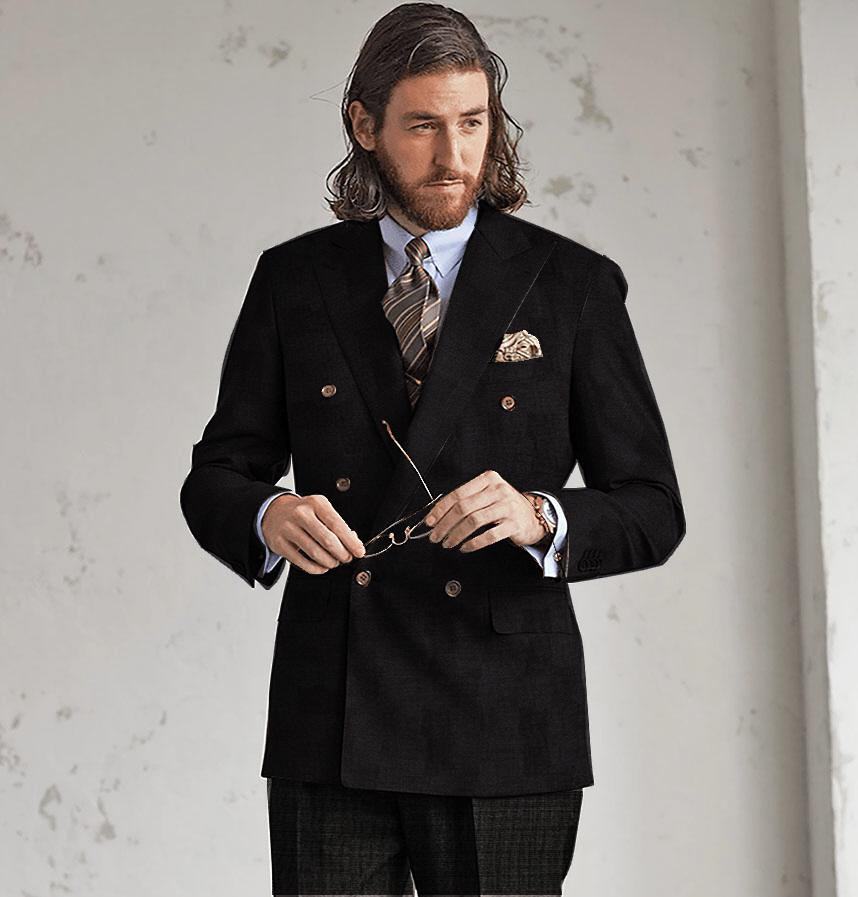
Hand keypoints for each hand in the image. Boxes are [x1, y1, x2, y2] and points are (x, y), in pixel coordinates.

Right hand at [261, 493, 365, 574]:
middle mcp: (301, 514)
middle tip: (347, 558)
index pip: (337, 524)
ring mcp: (288, 528)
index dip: (351, 541)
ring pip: (315, 553)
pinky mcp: (279, 543)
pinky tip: (321, 567)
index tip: (359, 551)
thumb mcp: (321, 510)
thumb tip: (354, 543)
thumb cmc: (304, 513)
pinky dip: (316, 568)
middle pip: (328, 540)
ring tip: (334, 562)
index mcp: (316, 503)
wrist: (274, 512)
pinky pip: (302, 562)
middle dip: (342, 553)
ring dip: (330, 562)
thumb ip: (338, 525)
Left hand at [422, 470, 545, 553]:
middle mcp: (498, 490)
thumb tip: (437, 515)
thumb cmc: (504, 505)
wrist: (532, 516)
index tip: (429, 522)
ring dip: (456, 535)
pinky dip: (473, 544)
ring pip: (473, 521)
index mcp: (488, 479)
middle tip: (435, 536)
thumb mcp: (487, 494)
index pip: (457, 494)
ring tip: (447, 543)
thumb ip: (466, 499)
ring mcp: (507, 507)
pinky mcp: (514, 525)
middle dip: (445, 525)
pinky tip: (464, 548)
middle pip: (463, 508)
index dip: (440, 509)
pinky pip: (489, 536)